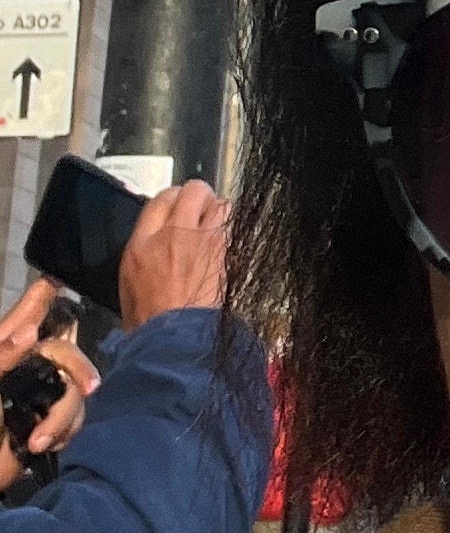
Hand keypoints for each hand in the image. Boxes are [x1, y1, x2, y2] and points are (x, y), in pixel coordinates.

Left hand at [0, 277, 97, 485]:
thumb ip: (3, 356)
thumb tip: (30, 333)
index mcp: (7, 353)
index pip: (25, 316)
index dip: (40, 298)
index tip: (54, 282)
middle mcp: (27, 367)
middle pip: (66, 351)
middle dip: (79, 368)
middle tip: (90, 387)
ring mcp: (41, 394)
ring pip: (74, 389)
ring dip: (60, 418)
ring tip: (39, 442)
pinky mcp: (51, 421)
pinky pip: (76, 417)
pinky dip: (65, 432)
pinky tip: (47, 445)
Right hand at [118, 178, 228, 327]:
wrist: (175, 341)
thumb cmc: (150, 322)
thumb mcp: (130, 285)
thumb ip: (144, 254)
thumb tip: (157, 241)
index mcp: (141, 244)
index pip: (159, 200)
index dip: (172, 199)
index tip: (178, 206)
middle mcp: (172, 235)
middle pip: (191, 191)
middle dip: (199, 195)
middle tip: (202, 207)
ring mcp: (203, 242)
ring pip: (220, 204)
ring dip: (221, 211)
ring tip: (220, 223)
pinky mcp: (227, 254)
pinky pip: (236, 228)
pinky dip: (236, 230)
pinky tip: (232, 241)